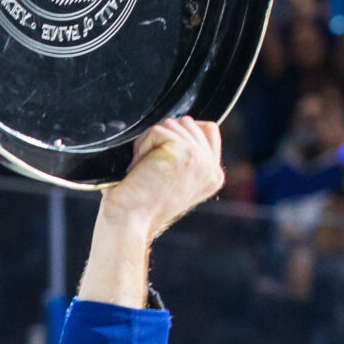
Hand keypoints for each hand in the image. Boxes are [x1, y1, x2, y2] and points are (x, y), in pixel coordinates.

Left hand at [99, 118, 223, 241]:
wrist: (130, 221)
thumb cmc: (140, 205)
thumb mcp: (174, 180)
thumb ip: (186, 157)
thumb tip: (179, 127)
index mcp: (213, 176)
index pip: (208, 129)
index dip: (179, 134)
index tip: (159, 157)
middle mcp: (211, 167)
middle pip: (187, 123)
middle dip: (161, 139)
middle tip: (148, 169)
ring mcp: (200, 158)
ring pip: (171, 124)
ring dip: (149, 143)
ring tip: (144, 170)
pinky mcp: (184, 150)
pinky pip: (157, 130)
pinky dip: (142, 147)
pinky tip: (140, 169)